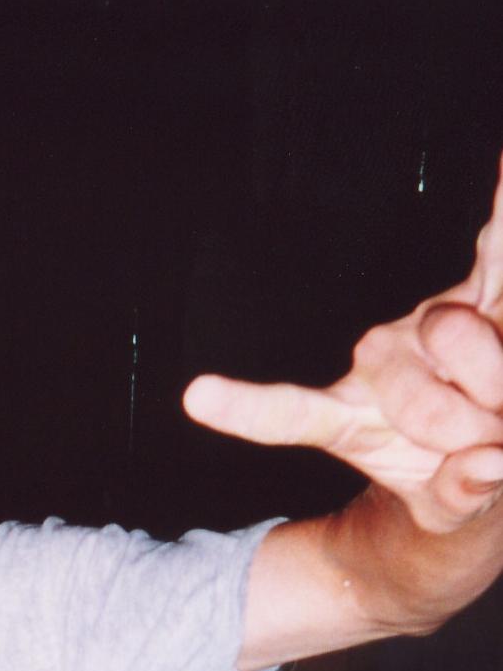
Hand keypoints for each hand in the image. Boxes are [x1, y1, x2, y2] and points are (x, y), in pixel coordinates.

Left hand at [183, 152, 502, 534]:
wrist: (496, 454)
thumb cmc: (456, 486)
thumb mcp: (449, 515)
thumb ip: (459, 496)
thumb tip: (485, 464)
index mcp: (346, 416)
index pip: (293, 413)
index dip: (248, 409)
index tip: (197, 396)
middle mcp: (377, 355)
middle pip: (414, 386)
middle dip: (462, 425)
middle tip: (483, 448)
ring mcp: (431, 318)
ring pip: (458, 335)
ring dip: (497, 388)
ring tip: (501, 415)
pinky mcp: (490, 287)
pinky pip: (497, 244)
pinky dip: (502, 204)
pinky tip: (499, 155)